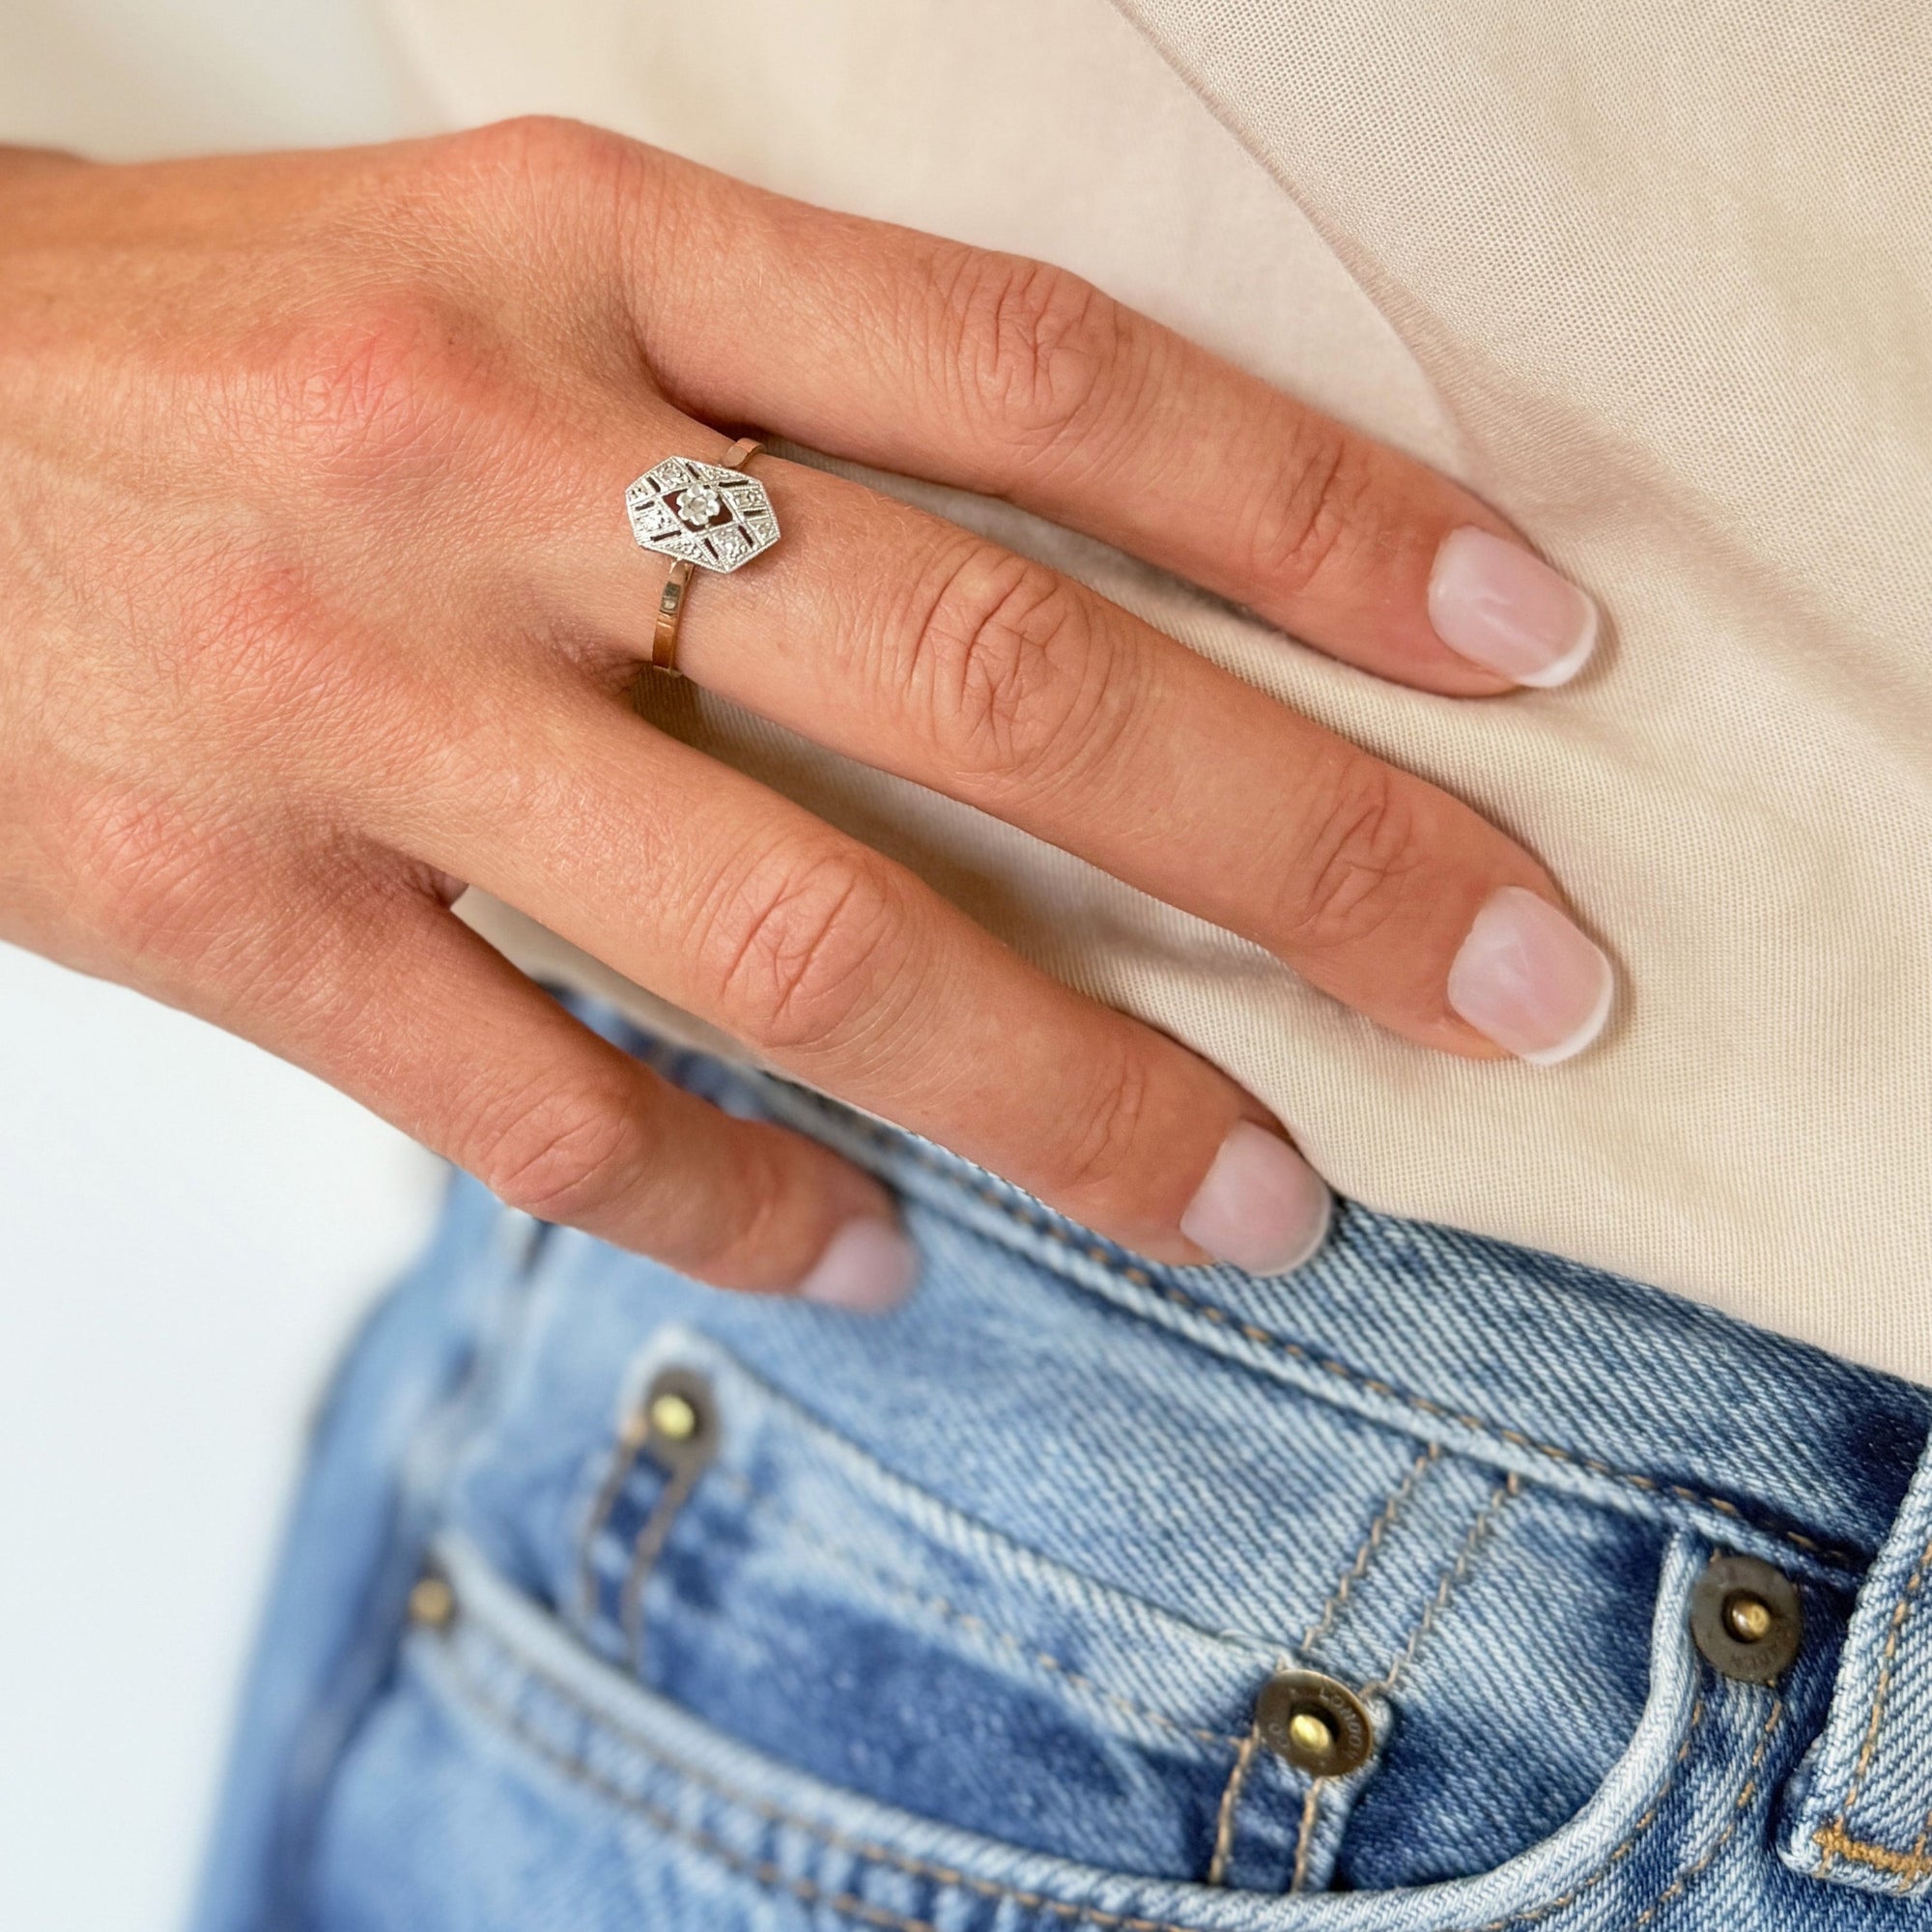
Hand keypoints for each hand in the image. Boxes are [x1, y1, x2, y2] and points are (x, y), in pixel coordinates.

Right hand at [0, 122, 1609, 1305]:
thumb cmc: (229, 341)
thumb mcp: (511, 261)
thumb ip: (777, 396)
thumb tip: (1088, 602)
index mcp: (593, 252)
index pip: (1048, 381)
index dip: (1319, 515)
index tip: (1528, 646)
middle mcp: (496, 465)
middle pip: (993, 674)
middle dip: (1301, 845)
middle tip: (1516, 983)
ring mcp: (356, 699)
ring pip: (796, 935)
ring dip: (1068, 1095)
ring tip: (1261, 1205)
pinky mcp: (222, 905)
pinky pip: (536, 1103)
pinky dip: (732, 1203)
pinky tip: (874, 1257)